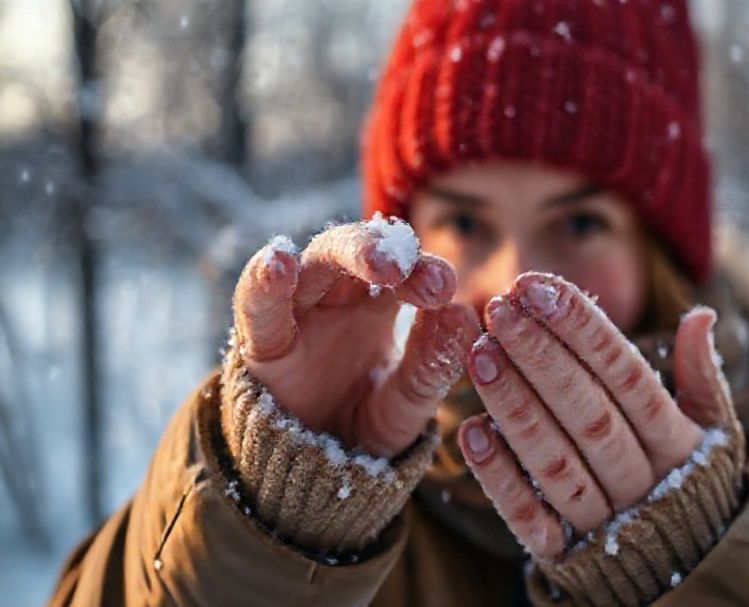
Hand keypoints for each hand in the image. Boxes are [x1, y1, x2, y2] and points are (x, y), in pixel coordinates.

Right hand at [232, 217, 479, 456]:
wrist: (315, 475)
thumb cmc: (365, 425)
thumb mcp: (408, 403)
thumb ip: (432, 366)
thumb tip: (464, 315)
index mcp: (377, 306)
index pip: (403, 271)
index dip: (424, 271)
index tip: (445, 286)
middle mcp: (337, 298)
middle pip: (357, 251)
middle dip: (387, 252)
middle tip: (416, 270)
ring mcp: (298, 313)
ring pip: (316, 264)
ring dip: (346, 254)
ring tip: (379, 262)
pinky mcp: (262, 341)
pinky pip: (256, 303)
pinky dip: (263, 281)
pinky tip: (279, 262)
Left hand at [457, 273, 733, 558]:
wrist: (686, 563)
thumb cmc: (687, 476)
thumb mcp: (708, 427)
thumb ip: (700, 374)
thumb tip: (700, 313)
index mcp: (675, 442)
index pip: (628, 376)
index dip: (583, 329)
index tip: (537, 287)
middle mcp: (640, 480)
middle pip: (588, 413)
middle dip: (540, 358)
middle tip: (499, 310)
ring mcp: (603, 519)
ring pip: (555, 461)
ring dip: (514, 407)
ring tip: (478, 354)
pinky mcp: (566, 552)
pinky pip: (531, 519)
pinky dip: (500, 478)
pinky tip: (469, 433)